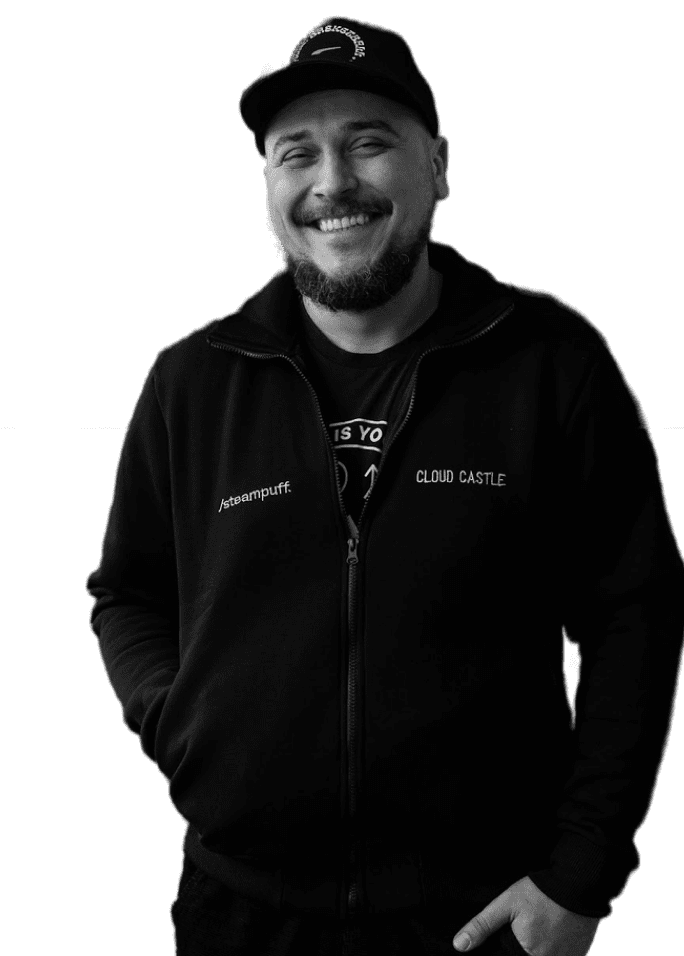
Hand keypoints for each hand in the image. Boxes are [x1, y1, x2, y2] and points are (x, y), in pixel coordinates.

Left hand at [452, 876, 600, 955]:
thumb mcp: (506, 904)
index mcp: (528, 954)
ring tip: (538, 929)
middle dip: (520, 948)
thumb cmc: (541, 892)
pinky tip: (550, 934)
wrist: (577, 883)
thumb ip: (482, 925)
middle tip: (527, 928)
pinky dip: (552, 949)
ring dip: (536, 948)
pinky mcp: (578, 955)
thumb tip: (459, 946)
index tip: (511, 938)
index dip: (505, 949)